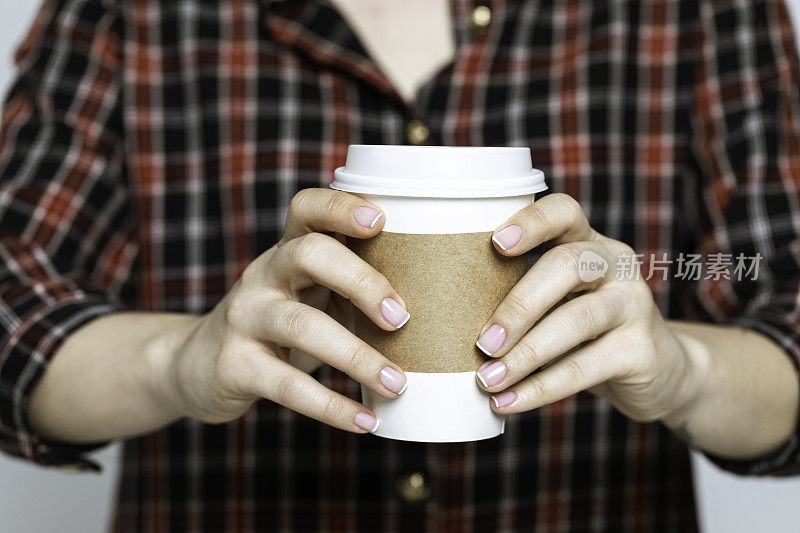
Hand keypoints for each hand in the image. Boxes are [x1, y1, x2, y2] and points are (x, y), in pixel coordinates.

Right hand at [163, 189, 409, 432]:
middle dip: (361, 281)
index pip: (307, 208)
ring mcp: (245, 318)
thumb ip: (351, 286)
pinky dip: (330, 406)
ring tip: (397, 383)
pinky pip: (286, 385)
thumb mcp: (307, 293)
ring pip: (301, 325)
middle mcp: (263, 275)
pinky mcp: (235, 365)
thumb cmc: (279, 326)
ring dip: (356, 356)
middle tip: (403, 318)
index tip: (382, 219)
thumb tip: (440, 299)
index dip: (340, 207)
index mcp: (288, 251)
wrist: (198, 366)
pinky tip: (365, 421)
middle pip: (307, 254)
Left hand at [474, 193, 702, 422]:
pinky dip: (541, 388)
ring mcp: (633, 304)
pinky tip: (509, 402)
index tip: (496, 242)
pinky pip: (585, 367)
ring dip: (526, 353)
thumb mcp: (559, 299)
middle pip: (567, 265)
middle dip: (519, 304)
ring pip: (577, 320)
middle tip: (483, 343)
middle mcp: (614, 263)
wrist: (657, 369)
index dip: (532, 221)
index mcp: (586, 242)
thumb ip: (519, 293)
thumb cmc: (583, 329)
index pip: (563, 211)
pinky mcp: (640, 350)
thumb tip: (443, 318)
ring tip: (488, 379)